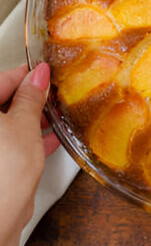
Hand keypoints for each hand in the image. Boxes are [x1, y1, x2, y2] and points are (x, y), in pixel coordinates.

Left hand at [0, 63, 59, 245]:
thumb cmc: (2, 173)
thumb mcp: (24, 124)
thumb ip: (31, 97)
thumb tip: (38, 77)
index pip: (0, 81)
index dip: (25, 76)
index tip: (44, 72)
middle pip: (1, 102)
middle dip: (27, 99)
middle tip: (50, 95)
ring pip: (5, 124)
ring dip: (28, 119)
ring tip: (51, 118)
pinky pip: (8, 142)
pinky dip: (25, 138)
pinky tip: (45, 140)